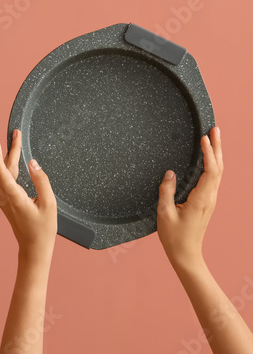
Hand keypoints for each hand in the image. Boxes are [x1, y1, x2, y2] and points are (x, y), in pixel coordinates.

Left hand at [0, 126, 55, 260]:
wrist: (34, 248)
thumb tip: (33, 162)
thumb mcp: (49, 204)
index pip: (0, 170)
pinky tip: (9, 156)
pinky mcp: (8, 199)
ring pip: (0, 171)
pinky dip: (5, 163)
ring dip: (0, 153)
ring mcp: (4, 197)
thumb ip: (41, 181)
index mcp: (13, 196)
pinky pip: (4, 177)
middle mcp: (4, 195)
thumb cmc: (43, 229)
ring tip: (0, 136)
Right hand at [158, 126, 221, 269]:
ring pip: (218, 173)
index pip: (210, 171)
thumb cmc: (174, 236)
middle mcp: (209, 198)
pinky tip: (208, 158)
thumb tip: (170, 172)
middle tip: (215, 129)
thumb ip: (166, 191)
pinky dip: (212, 164)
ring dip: (216, 154)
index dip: (209, 153)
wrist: (186, 254)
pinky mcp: (206, 202)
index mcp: (201, 199)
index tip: (204, 137)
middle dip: (218, 147)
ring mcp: (209, 200)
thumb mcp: (164, 213)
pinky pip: (213, 179)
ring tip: (213, 138)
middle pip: (219, 168)